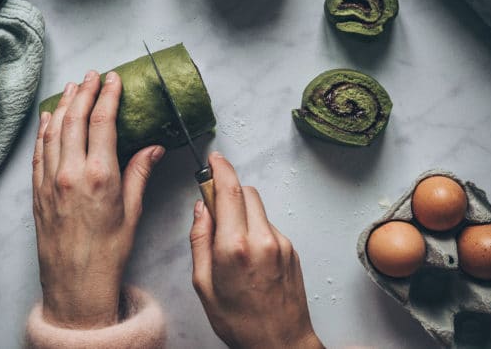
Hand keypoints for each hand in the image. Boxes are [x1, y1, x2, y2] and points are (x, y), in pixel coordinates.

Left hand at [32, 70, 164, 328]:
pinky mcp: (37, 191)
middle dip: (84, 91)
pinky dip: (43, 131)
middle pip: (75, 119)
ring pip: (54, 131)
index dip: (108, 95)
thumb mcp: (132, 212)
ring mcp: (50, 181)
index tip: (113, 79)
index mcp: (100, 176)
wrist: (76, 284)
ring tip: (72, 87)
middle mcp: (71, 173)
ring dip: (63, 105)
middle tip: (92, 75)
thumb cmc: (108, 252)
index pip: (103, 122)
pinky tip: (48, 119)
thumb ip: (140, 173)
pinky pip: (39, 152)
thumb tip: (153, 147)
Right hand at [189, 153, 322, 348]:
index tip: (213, 159)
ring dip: (242, 212)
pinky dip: (255, 229)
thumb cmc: (240, 322)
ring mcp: (280, 243)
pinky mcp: (291, 249)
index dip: (220, 168)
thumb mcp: (203, 285)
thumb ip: (199, 241)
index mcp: (234, 248)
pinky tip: (249, 257)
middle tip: (215, 209)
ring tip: (232, 243)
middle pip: (246, 192)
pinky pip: (268, 225)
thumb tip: (200, 210)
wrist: (280, 343)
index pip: (229, 190)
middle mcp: (261, 240)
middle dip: (229, 191)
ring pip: (258, 208)